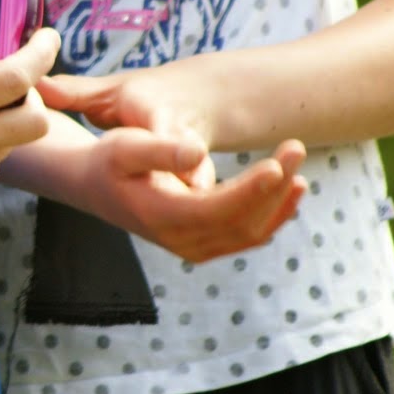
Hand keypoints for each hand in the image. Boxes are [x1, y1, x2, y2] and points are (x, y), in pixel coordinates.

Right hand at [81, 127, 306, 262]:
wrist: (94, 184)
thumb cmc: (110, 159)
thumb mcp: (125, 147)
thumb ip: (161, 151)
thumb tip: (198, 153)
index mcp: (162, 216)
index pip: (217, 209)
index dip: (251, 190)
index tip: (277, 164)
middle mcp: (180, 240)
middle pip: (242, 222)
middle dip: (275, 186)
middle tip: (296, 147)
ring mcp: (194, 246)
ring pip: (250, 232)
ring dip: (280, 201)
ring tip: (299, 167)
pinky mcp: (204, 242)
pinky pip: (247, 235)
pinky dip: (273, 214)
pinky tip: (292, 188)